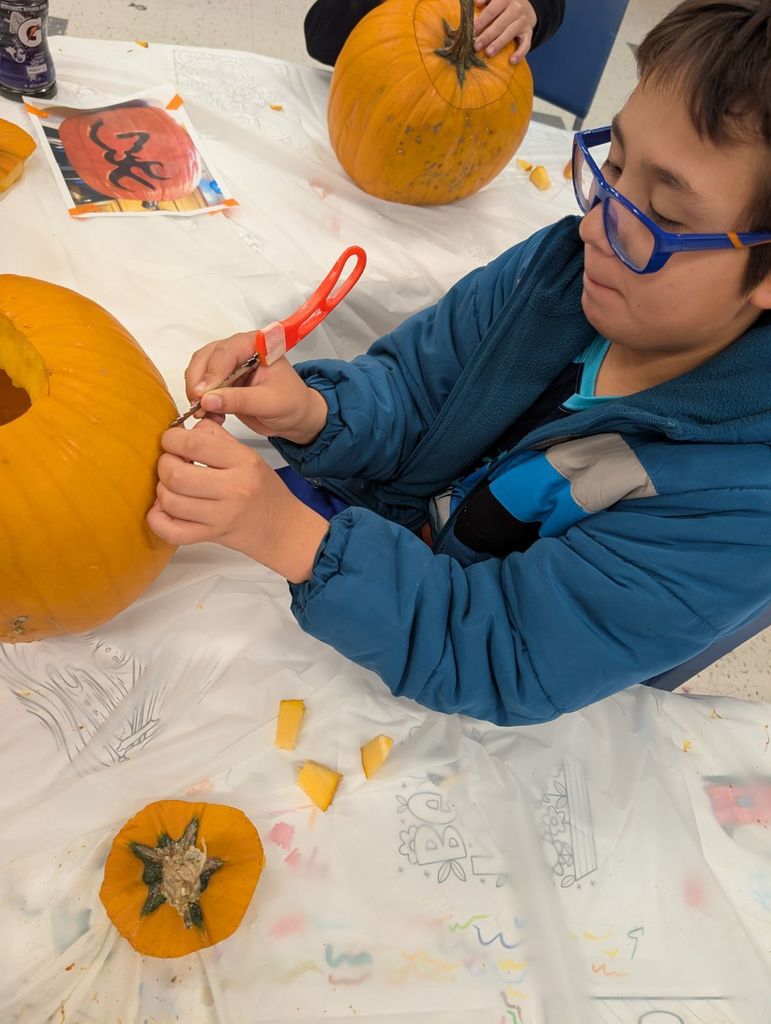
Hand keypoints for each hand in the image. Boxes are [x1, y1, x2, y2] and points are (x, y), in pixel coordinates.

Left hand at [147, 418, 328, 581]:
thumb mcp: (248, 455)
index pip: (193, 443)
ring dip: (162, 491)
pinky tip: (162, 510)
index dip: (171, 439)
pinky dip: (158, 520)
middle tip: (171, 463)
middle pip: (176, 474)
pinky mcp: (212, 536)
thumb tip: (184, 429)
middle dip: (164, 465)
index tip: (171, 441)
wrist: (283, 528)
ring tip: (171, 486)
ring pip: (170, 501)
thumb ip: (216, 437)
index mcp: (243, 462)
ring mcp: (222, 516)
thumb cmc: (263, 490)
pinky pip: (172, 531)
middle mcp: (234, 489)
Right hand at [184, 331, 328, 443]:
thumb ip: (240, 400)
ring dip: (196, 392)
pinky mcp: (221, 381)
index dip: (212, 372)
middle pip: (206, 357)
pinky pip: (200, 387)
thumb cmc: (292, 403)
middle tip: (198, 405)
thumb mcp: (270, 403)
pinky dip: (199, 401)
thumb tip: (208, 400)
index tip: (203, 395)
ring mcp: (228, 365)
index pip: (227, 351)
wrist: (295, 417)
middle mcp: (239, 350)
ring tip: (205, 413)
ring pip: (198, 370)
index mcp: (257, 345)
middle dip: (198, 382)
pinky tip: (209, 415)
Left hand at [474, 0, 536, 62]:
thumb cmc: (503, 5)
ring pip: (510, 34)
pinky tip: (512, 61)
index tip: (471, 33)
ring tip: (489, 53)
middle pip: (499, 24)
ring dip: (499, 44)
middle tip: (476, 47)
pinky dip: (520, 53)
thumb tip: (477, 3)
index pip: (491, 11)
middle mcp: (516, 8)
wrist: (525, 7)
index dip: (481, 22)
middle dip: (487, 36)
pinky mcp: (528, 32)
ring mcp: (523, 21)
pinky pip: (526, 44)